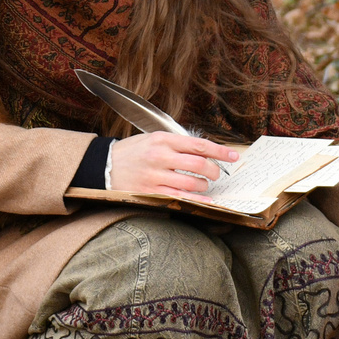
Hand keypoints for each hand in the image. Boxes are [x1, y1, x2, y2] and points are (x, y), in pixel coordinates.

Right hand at [105, 132, 242, 196]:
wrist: (104, 166)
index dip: (220, 151)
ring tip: (203, 184)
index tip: (234, 156)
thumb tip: (204, 150)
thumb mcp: (152, 138)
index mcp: (163, 139)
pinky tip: (205, 200)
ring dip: (204, 186)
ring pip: (192, 183)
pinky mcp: (151, 192)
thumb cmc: (132, 152)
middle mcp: (160, 156)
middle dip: (214, 171)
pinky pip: (181, 197)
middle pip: (199, 165)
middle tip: (216, 174)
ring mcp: (156, 175)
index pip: (199, 144)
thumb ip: (176, 143)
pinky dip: (197, 200)